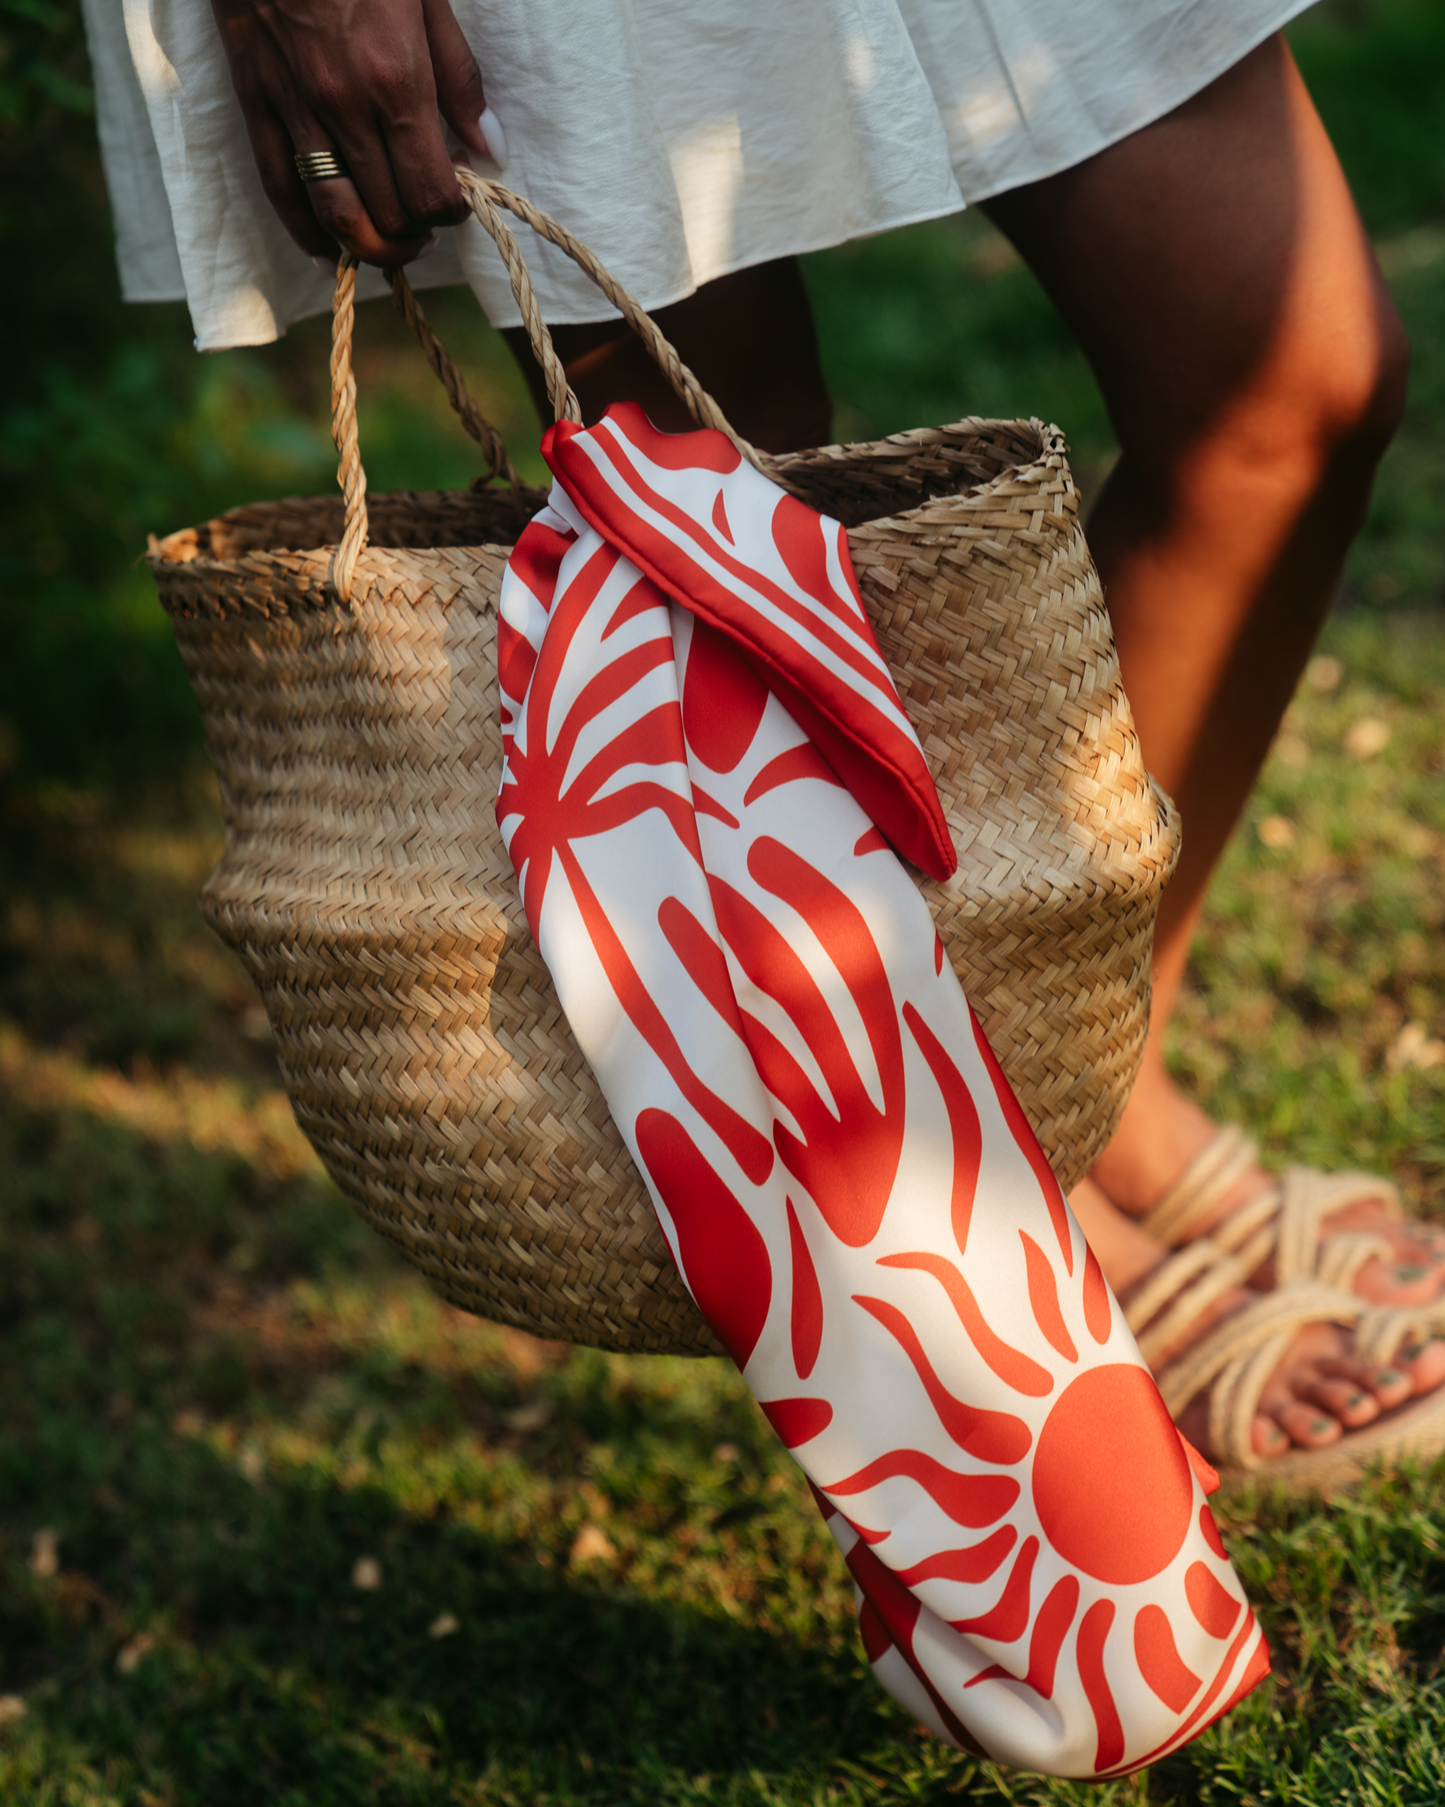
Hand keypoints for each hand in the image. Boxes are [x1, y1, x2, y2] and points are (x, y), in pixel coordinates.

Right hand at [210, 0, 498, 267]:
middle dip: (414, 235)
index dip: (450, 213)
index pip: (430, 191)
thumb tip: (488, 145)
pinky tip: (326, 251)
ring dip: (368, 247)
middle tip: (428, 230)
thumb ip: (458, 76)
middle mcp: (344, 106)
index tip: (458, 202)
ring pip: (333, 215)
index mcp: (395, 80)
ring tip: (390, 247)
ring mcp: (294, 107)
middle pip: (386, 215)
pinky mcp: (254, 99)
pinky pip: (277, 186)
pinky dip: (303, 230)